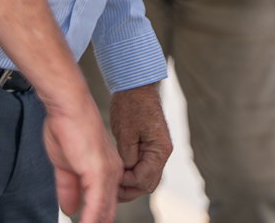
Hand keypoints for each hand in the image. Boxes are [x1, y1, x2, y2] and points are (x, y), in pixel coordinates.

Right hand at [41, 98, 121, 222]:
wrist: (68, 105)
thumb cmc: (66, 127)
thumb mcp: (64, 164)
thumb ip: (69, 188)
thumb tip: (70, 210)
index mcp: (107, 170)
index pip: (104, 205)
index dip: (94, 219)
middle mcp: (113, 173)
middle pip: (107, 212)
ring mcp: (108, 174)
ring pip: (104, 212)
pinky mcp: (99, 173)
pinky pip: (97, 206)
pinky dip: (90, 220)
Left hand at [109, 83, 171, 201]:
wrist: (136, 85)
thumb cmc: (130, 105)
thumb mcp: (125, 134)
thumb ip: (127, 158)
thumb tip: (125, 175)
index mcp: (160, 150)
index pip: (143, 180)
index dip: (126, 183)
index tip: (111, 179)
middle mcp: (163, 152)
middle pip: (148, 183)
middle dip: (130, 189)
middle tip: (111, 189)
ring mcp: (158, 149)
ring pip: (147, 177)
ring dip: (131, 183)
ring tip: (113, 183)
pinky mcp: (151, 145)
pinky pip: (144, 166)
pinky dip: (133, 172)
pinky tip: (119, 172)